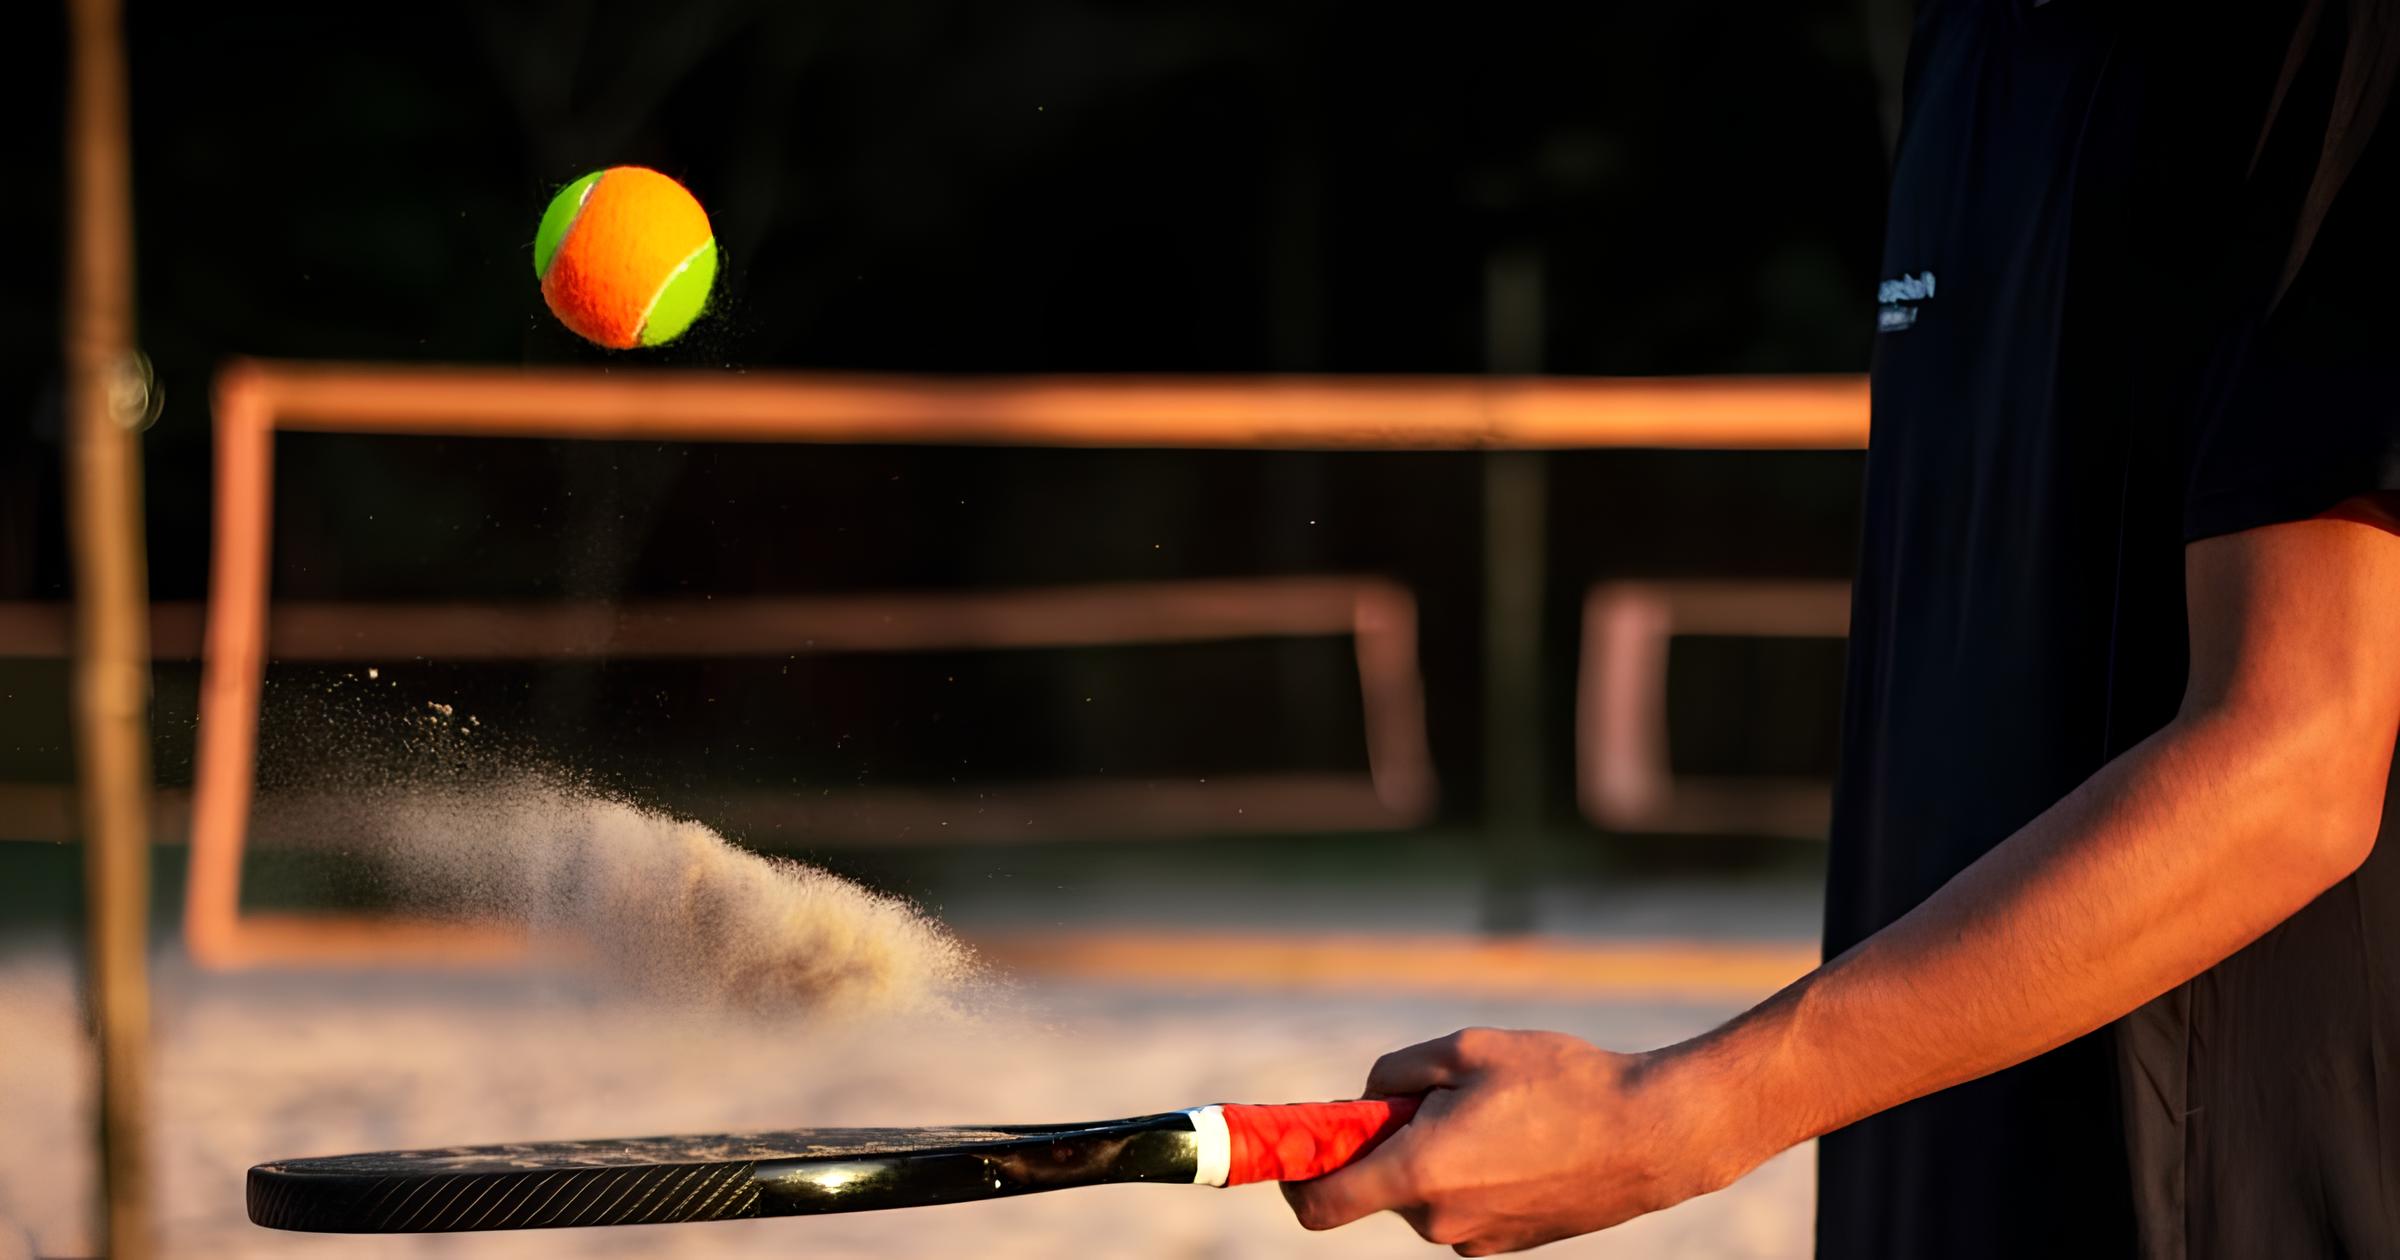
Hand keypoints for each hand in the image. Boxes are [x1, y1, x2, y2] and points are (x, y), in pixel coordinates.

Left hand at [1280, 1027, 1777, 1254]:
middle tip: (1437, 1095)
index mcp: (1420, 1173)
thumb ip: (1395, 1072)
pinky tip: (1523, 1140)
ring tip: (1499, 1113)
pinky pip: (1463, 1205)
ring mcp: (1477, 1241)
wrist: (1654, 1135)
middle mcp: (1440, 1221)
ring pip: (1424, 1193)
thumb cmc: (1561, 1082)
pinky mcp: (1509, 1245)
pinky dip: (1471, 1174)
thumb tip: (1365, 1100)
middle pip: (1377, 1187)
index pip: (1320, 1205)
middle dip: (1389, 1143)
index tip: (1295, 1149)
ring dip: (1436, 1156)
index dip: (1295, 1177)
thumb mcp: (1467, 1048)